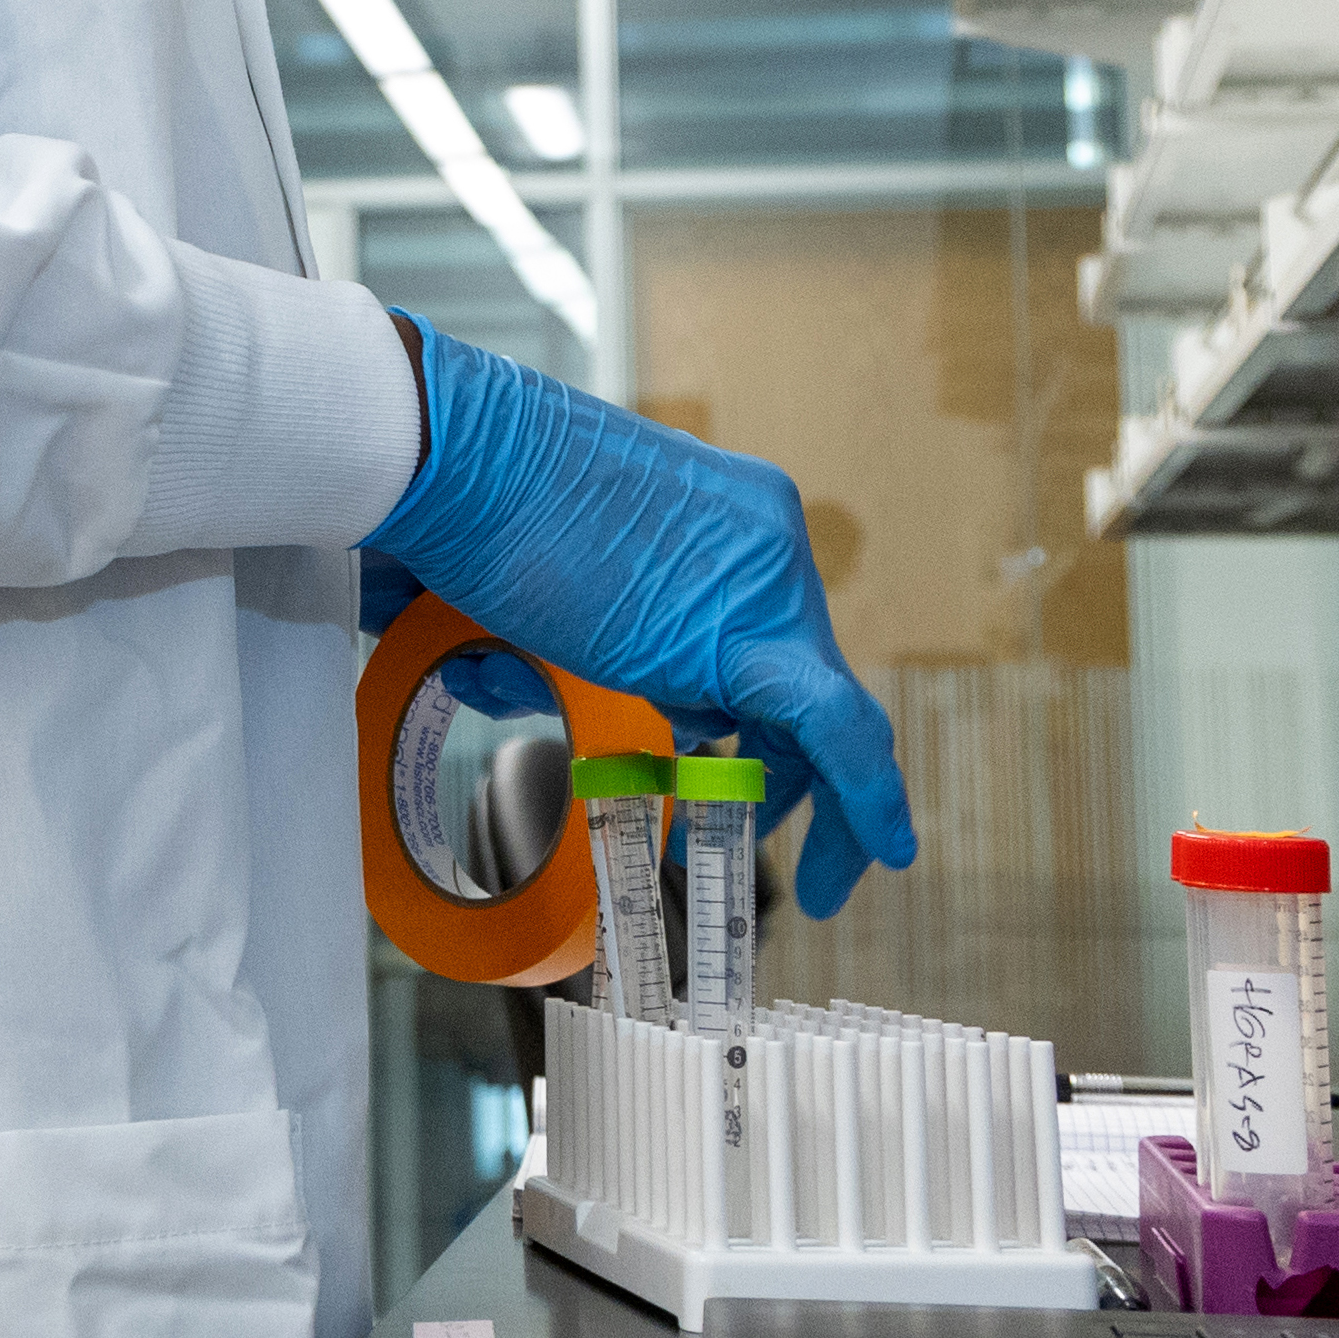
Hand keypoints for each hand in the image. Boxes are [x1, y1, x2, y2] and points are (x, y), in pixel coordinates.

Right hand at [358, 314, 915, 917]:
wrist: (456, 457)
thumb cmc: (471, 500)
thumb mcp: (564, 577)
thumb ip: (601, 631)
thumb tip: (549, 695)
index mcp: (731, 519)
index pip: (775, 641)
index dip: (774, 725)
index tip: (752, 774)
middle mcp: (767, 543)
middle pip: (810, 683)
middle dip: (808, 779)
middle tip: (791, 850)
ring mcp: (766, 581)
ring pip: (829, 715)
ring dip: (826, 805)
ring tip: (814, 881)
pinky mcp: (745, 633)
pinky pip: (829, 726)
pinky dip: (862, 796)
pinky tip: (882, 850)